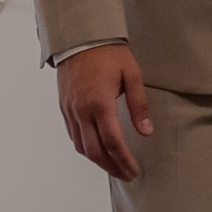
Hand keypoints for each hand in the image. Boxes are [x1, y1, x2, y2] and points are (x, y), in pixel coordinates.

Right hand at [58, 40, 152, 180]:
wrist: (81, 37)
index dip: (124, 161)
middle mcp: (82, 111)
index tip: (133, 171)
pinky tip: (96, 150)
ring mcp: (70, 110)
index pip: (113, 143)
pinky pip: (73, 135)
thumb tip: (146, 132)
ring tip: (114, 167)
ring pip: (81, 146)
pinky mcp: (64, 107)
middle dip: (112, 167)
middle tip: (126, 175)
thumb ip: (139, 105)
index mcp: (100, 103)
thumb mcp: (132, 75)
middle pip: (95, 151)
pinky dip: (85, 148)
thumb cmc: (108, 53)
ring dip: (98, 161)